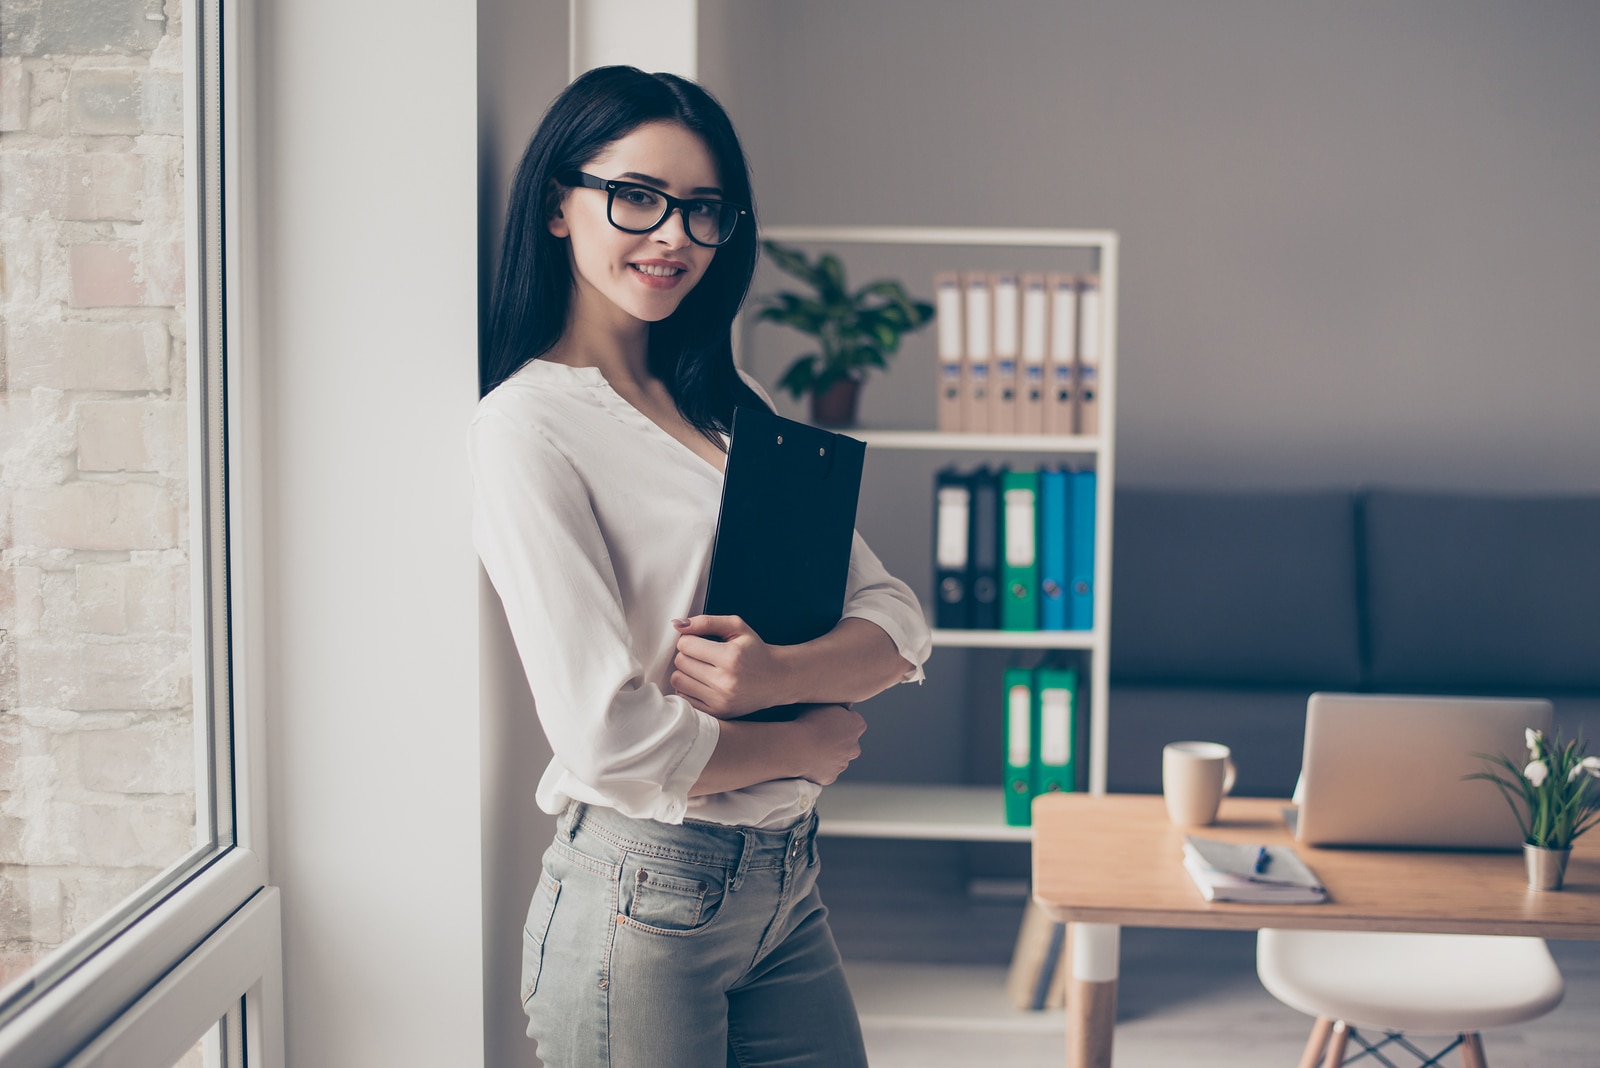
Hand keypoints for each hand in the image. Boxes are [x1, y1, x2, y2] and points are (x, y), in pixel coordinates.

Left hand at [670, 614, 792, 717]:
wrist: (776, 679)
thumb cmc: (755, 650)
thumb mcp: (737, 627)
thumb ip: (706, 622)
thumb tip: (676, 624)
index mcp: (731, 656)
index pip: (685, 644)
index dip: (689, 639)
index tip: (700, 642)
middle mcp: (725, 681)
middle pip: (680, 662)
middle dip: (687, 655)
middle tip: (702, 655)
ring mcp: (721, 700)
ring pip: (678, 680)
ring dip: (685, 672)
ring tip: (700, 669)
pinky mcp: (718, 713)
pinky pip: (684, 699)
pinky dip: (687, 689)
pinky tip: (701, 683)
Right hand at [789, 704, 865, 785]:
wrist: (795, 748)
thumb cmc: (807, 721)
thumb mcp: (823, 702)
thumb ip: (837, 704)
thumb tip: (845, 704)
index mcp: (856, 725)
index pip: (854, 720)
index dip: (840, 719)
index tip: (827, 719)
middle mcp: (854, 747)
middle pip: (849, 743)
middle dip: (838, 740)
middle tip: (818, 734)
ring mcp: (843, 764)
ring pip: (837, 758)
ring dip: (828, 754)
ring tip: (808, 747)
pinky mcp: (830, 777)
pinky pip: (826, 771)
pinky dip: (818, 767)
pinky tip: (805, 759)